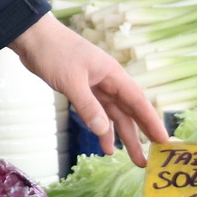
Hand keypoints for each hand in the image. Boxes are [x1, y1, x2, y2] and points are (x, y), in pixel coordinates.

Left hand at [9, 15, 166, 166]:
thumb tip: (103, 131)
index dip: (151, 122)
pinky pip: (98, 113)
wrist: (33, 37)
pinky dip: (102, 128)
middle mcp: (109, 81)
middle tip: (150, 158)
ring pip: (115, 114)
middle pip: (129, 111)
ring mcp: (96, 86)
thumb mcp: (71, 81)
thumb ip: (87, 107)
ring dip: (122, 135)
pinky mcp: (83, 90)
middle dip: (140, 134)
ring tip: (132, 159)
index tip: (163, 141)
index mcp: (113, 74)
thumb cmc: (54, 53)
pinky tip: (105, 145)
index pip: (138, 101)